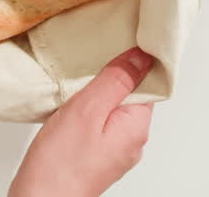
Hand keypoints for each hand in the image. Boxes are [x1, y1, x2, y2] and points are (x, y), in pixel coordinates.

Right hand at [8, 48, 154, 196]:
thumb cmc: (61, 163)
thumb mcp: (88, 109)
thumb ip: (116, 80)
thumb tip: (141, 56)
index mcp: (136, 127)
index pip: (148, 84)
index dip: (133, 62)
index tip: (117, 44)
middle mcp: (131, 141)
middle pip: (131, 96)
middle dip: (111, 78)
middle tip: (88, 64)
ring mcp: (115, 151)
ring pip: (113, 109)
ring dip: (96, 95)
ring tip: (75, 87)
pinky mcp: (97, 156)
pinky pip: (100, 124)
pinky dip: (87, 111)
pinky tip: (70, 109)